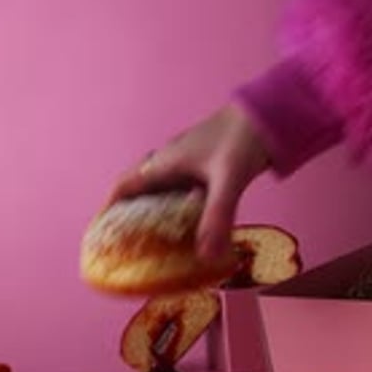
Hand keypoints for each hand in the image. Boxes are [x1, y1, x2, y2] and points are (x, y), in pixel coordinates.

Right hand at [108, 103, 268, 259]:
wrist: (270, 114)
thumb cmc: (242, 138)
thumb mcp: (227, 180)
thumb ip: (216, 217)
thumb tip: (206, 257)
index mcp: (164, 163)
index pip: (124, 187)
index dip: (109, 209)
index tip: (101, 233)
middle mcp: (170, 164)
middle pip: (140, 193)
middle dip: (130, 218)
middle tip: (127, 246)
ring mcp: (189, 166)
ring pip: (162, 195)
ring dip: (155, 217)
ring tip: (154, 246)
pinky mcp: (206, 170)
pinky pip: (183, 196)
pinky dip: (179, 214)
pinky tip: (189, 232)